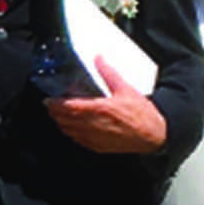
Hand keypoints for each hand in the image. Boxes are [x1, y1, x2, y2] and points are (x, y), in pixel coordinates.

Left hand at [44, 56, 166, 153]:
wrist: (155, 136)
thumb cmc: (142, 114)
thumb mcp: (125, 88)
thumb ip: (108, 72)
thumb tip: (98, 58)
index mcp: (100, 109)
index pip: (70, 107)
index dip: (56, 104)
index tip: (48, 99)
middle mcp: (95, 125)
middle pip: (66, 120)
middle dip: (55, 113)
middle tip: (49, 106)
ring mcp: (96, 138)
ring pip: (70, 132)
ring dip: (61, 123)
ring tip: (57, 115)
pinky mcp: (100, 147)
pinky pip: (79, 141)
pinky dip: (71, 134)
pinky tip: (71, 128)